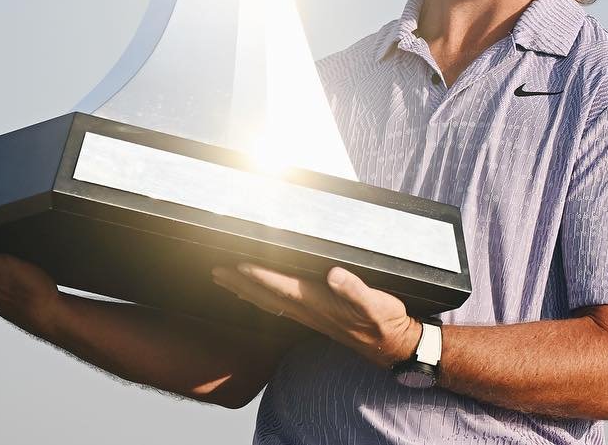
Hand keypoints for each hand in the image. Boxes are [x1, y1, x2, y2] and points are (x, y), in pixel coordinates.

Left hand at [211, 263, 420, 368]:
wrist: (391, 345)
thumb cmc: (385, 322)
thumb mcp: (375, 302)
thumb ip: (354, 288)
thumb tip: (333, 274)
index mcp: (320, 303)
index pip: (283, 286)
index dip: (260, 275)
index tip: (237, 263)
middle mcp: (310, 311)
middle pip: (267, 296)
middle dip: (240, 283)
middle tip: (216, 271)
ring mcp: (311, 317)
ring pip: (271, 303)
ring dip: (246, 292)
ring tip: (226, 282)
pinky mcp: (316, 318)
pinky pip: (282, 308)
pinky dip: (264, 300)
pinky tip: (259, 297)